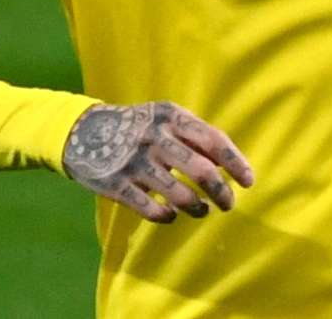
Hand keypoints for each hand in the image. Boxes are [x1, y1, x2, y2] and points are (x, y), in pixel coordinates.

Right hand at [62, 101, 255, 222]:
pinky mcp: (116, 183)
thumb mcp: (164, 118)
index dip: (235, 163)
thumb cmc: (138, 126)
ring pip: (178, 194)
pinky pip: (149, 209)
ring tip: (201, 210)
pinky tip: (171, 216)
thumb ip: (193, 135)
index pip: (214, 140)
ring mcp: (135, 161)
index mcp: (171, 116)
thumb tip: (229, 163)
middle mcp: (155, 137)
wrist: (82, 131)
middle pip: (201, 170)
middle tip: (228, 204)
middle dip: (221, 192)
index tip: (249, 181)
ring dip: (195, 207)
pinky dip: (165, 216)